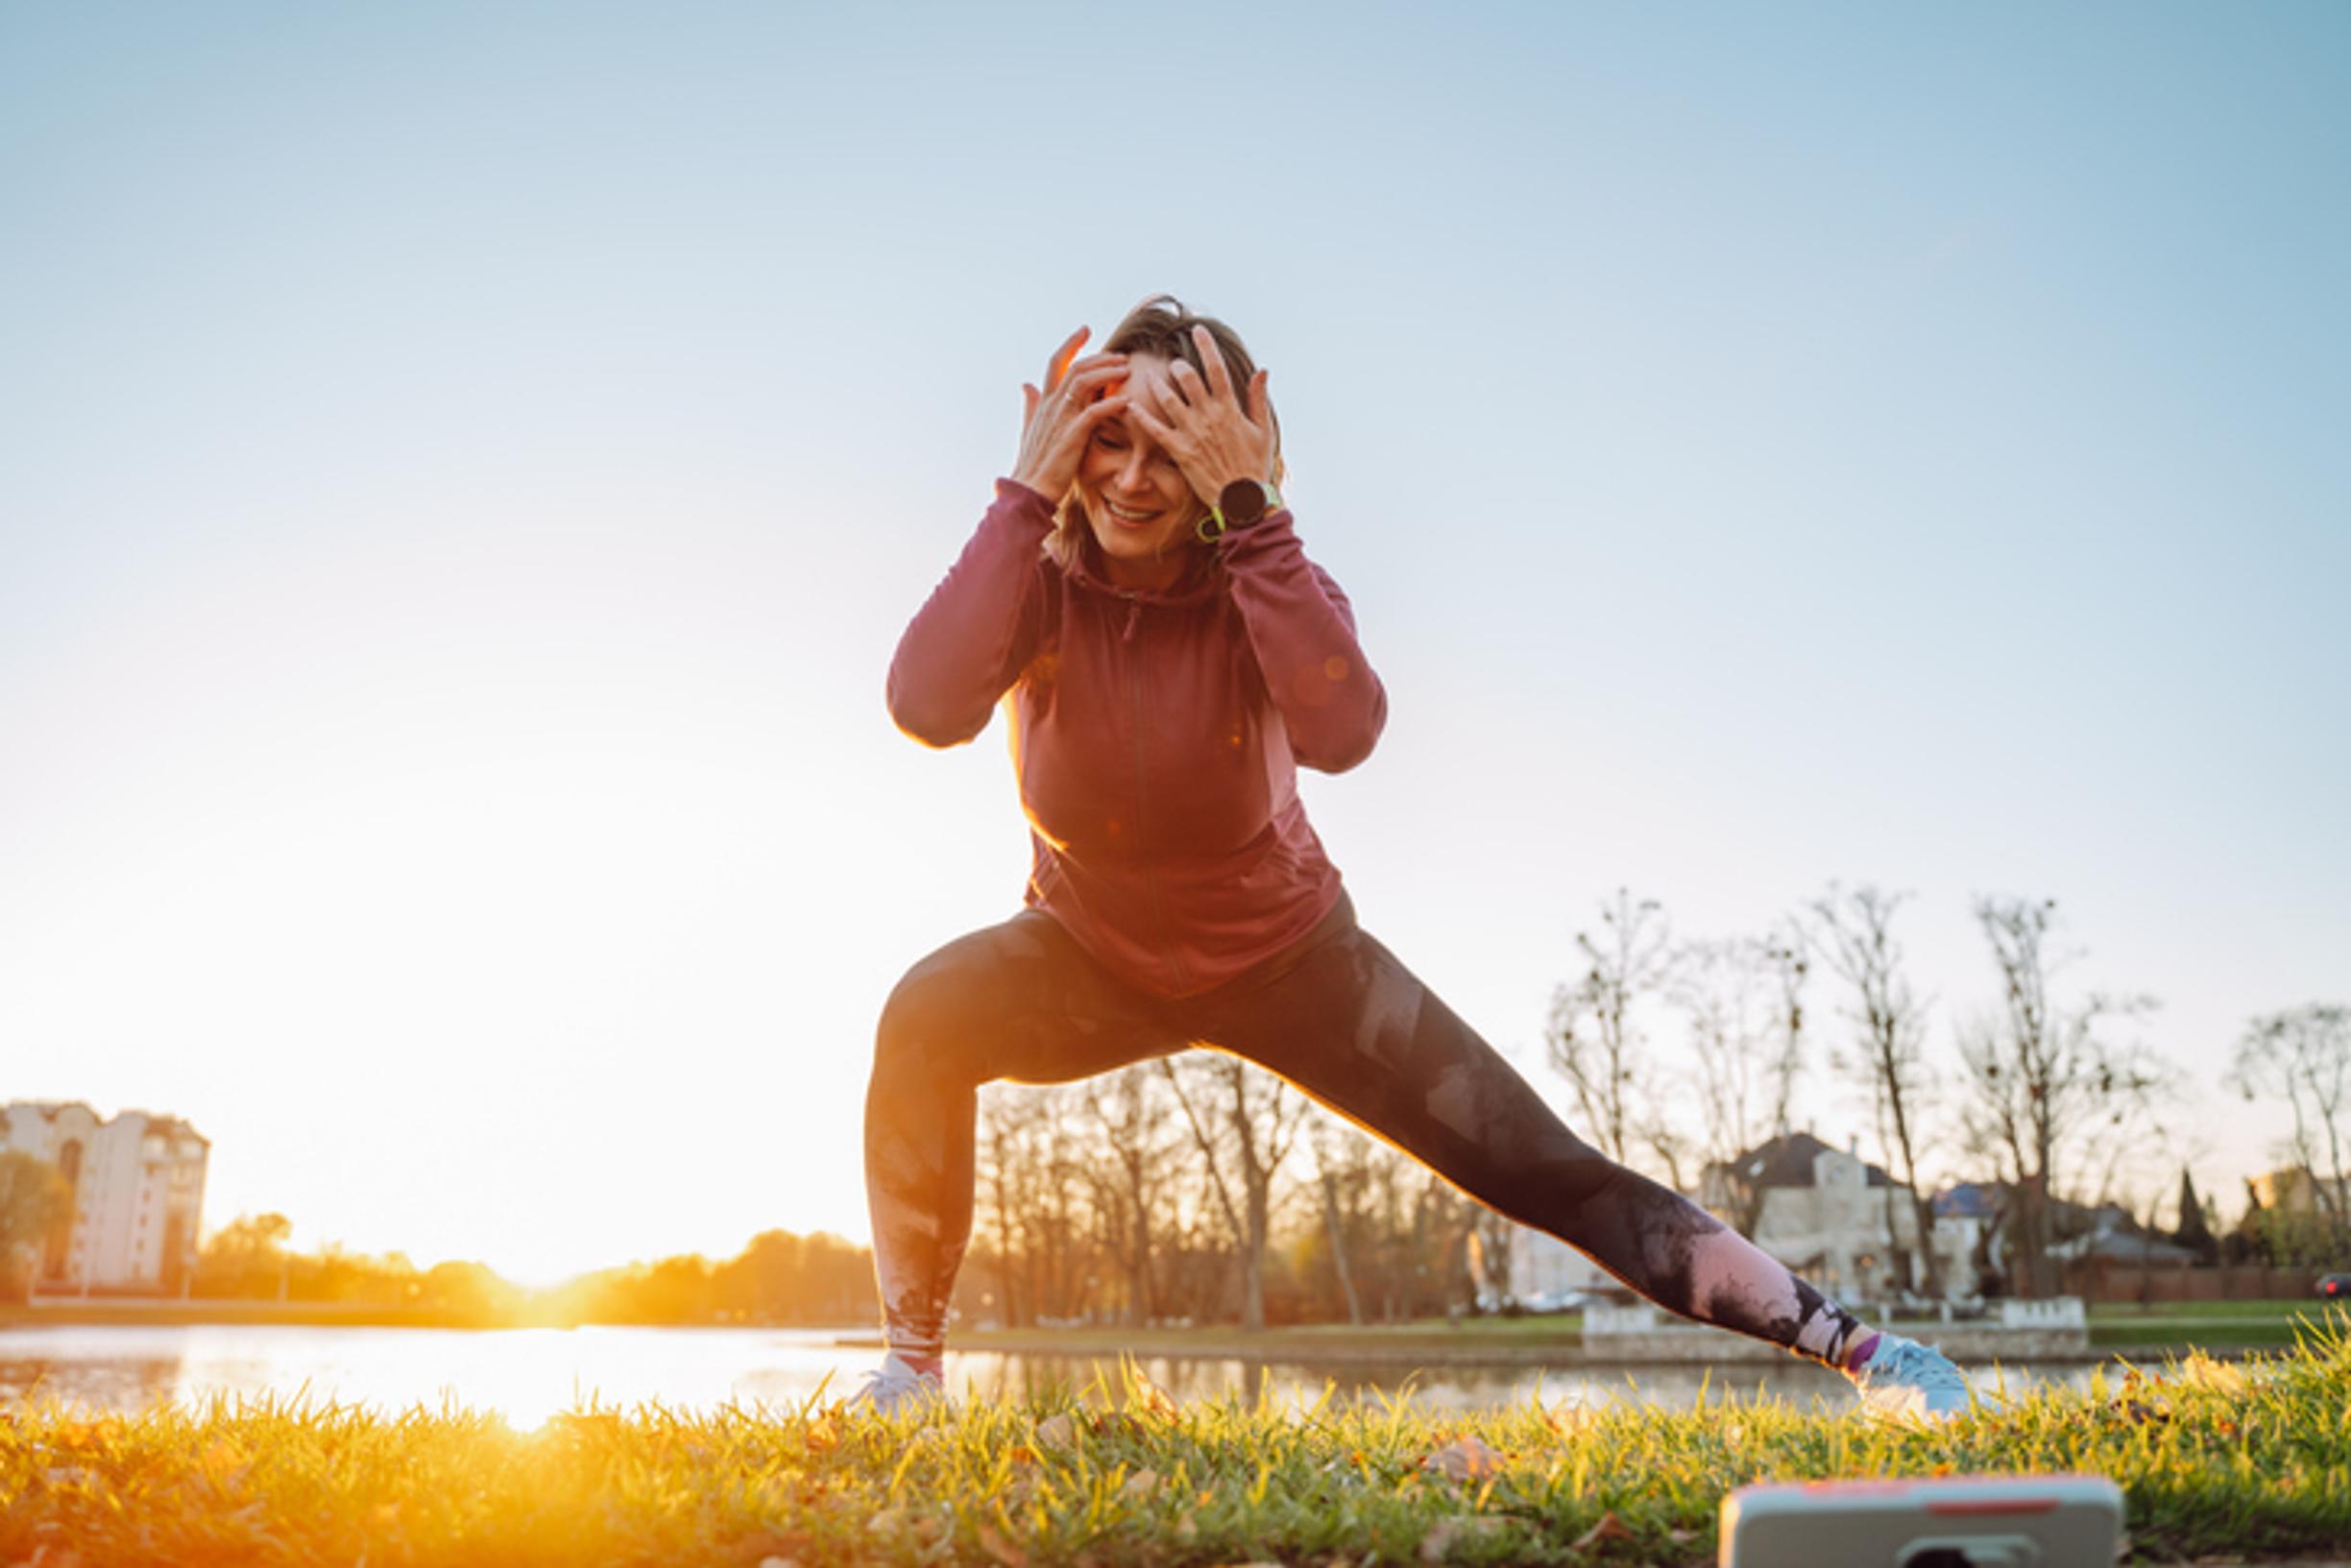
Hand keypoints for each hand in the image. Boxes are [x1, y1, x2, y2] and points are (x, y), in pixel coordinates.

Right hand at [1008, 327, 1128, 499]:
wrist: (1028, 491)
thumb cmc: (1034, 464)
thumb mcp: (1030, 428)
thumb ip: (1031, 405)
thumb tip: (1026, 385)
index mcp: (1044, 402)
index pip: (1057, 362)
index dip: (1071, 343)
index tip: (1086, 329)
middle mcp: (1051, 405)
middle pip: (1075, 367)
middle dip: (1100, 356)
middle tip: (1121, 355)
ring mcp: (1061, 419)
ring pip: (1084, 381)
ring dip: (1108, 372)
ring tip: (1127, 370)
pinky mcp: (1072, 436)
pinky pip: (1093, 412)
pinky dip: (1111, 404)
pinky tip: (1127, 401)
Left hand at [1125, 324, 1275, 503]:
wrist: (1244, 498)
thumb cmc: (1255, 465)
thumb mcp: (1264, 429)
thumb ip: (1258, 398)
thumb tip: (1262, 370)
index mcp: (1230, 408)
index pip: (1216, 369)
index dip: (1206, 346)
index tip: (1199, 330)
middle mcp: (1209, 416)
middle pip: (1187, 378)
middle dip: (1177, 364)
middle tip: (1171, 361)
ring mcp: (1192, 433)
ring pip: (1168, 399)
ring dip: (1156, 383)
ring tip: (1148, 375)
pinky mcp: (1179, 451)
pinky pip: (1155, 430)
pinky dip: (1141, 416)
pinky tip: (1129, 404)